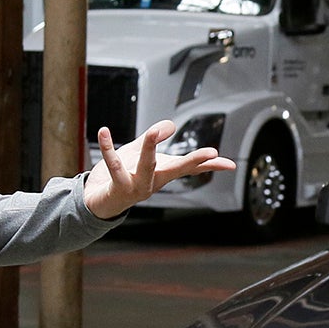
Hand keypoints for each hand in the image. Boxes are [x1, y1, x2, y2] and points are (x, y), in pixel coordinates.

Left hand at [83, 120, 236, 218]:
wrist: (98, 202)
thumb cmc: (122, 177)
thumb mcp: (140, 152)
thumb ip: (154, 138)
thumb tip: (171, 125)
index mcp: (162, 173)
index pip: (191, 168)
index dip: (210, 165)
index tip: (230, 164)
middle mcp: (154, 182)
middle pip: (177, 169)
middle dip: (194, 160)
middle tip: (211, 152)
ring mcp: (137, 186)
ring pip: (146, 166)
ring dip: (150, 149)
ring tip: (152, 132)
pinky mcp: (118, 187)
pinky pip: (114, 165)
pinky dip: (108, 147)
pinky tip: (104, 132)